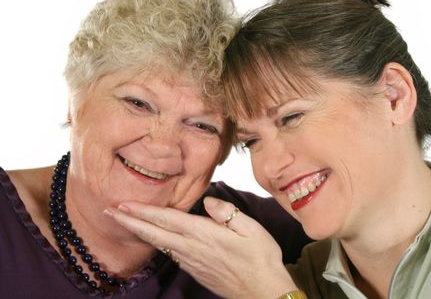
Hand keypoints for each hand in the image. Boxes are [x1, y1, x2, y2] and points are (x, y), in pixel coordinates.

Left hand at [106, 197, 298, 298]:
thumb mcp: (253, 229)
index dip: (143, 211)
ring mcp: (191, 261)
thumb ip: (228, 213)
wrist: (263, 292)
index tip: (123, 204)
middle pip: (154, 233)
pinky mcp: (195, 269)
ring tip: (122, 221)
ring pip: (158, 243)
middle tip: (108, 211)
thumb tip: (207, 201)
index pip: (167, 220)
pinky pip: (169, 252)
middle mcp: (192, 249)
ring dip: (138, 230)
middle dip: (130, 221)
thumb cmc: (261, 259)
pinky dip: (153, 242)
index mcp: (205, 235)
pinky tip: (150, 237)